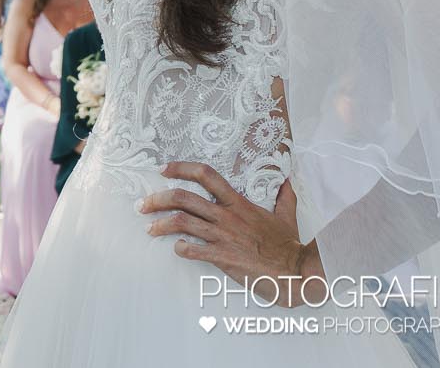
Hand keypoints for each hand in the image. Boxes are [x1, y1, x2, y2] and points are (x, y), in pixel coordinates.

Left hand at [139, 163, 321, 304]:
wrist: (296, 271)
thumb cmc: (288, 245)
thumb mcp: (286, 215)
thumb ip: (284, 197)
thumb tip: (287, 182)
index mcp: (238, 203)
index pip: (206, 175)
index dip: (181, 168)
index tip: (163, 169)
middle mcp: (227, 216)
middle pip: (183, 198)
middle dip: (158, 199)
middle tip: (143, 204)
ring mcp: (223, 236)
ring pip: (182, 222)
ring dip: (161, 224)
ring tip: (150, 229)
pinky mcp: (223, 257)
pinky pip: (194, 250)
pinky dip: (180, 248)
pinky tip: (176, 249)